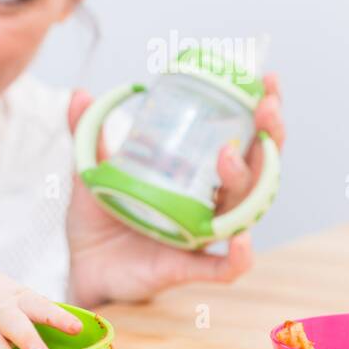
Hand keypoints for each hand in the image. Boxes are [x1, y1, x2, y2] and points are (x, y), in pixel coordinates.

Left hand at [65, 73, 284, 306]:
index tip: (265, 80)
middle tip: (265, 107)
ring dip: (246, 181)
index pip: (240, 138)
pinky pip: (225, 267)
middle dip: (269, 136)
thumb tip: (82, 95)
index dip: (258, 111)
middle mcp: (208, 203)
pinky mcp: (188, 268)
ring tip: (228, 155)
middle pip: (257, 168)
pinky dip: (239, 257)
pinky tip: (241, 241)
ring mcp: (201, 235)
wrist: (79, 266)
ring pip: (244, 209)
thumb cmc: (98, 219)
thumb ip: (87, 134)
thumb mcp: (90, 171)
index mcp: (195, 176)